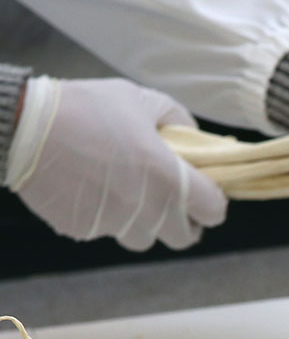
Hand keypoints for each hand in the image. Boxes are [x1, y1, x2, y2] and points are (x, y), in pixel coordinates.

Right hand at [6, 77, 227, 250]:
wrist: (24, 127)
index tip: (206, 194)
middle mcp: (146, 210)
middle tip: (173, 201)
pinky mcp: (85, 231)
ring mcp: (114, 224)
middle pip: (184, 238)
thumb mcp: (140, 99)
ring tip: (127, 191)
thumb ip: (177, 120)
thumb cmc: (86, 108)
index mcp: (168, 178)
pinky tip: (91, 187)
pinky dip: (106, 216)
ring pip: (144, 238)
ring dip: (145, 222)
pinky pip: (107, 231)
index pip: (213, 211)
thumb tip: (196, 138)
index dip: (214, 204)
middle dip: (184, 222)